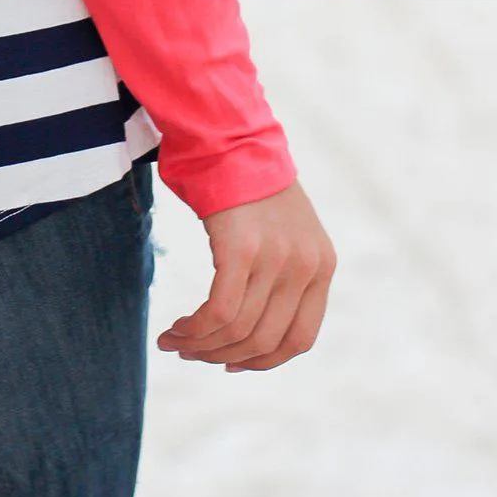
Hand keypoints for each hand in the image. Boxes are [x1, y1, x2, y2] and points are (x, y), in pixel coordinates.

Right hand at [155, 180, 334, 371]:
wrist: (226, 131)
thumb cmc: (245, 180)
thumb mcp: (282, 229)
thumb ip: (280, 274)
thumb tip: (251, 332)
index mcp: (322, 264)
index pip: (299, 339)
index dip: (263, 361)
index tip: (230, 364)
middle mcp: (306, 265)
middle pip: (264, 340)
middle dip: (222, 356)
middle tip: (190, 353)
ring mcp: (276, 257)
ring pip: (238, 331)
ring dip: (202, 346)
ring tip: (175, 342)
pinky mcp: (242, 248)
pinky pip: (219, 311)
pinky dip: (195, 329)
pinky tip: (176, 329)